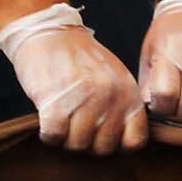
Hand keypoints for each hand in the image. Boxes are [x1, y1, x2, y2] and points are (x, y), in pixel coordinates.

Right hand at [0, 3, 147, 153]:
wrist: (49, 32)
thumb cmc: (79, 58)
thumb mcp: (113, 78)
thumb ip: (121, 106)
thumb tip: (120, 142)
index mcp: (128, 94)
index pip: (134, 141)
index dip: (116, 144)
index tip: (101, 134)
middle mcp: (110, 98)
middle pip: (102, 148)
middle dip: (87, 142)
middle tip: (75, 124)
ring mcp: (84, 100)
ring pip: (76, 145)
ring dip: (65, 137)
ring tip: (60, 118)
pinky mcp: (55, 103)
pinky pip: (54, 136)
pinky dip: (48, 133)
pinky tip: (47, 117)